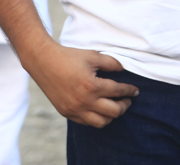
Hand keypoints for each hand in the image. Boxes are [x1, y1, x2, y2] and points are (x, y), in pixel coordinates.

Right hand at [24, 42, 138, 127]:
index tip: (136, 90)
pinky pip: (87, 122)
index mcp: (92, 86)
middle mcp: (85, 101)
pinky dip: (97, 118)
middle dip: (125, 105)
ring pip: (102, 122)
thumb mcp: (92, 55)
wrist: (43, 61)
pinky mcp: (67, 113)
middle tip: (127, 100)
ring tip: (115, 106)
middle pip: (114, 112)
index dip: (130, 91)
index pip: (118, 92)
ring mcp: (75, 109)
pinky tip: (99, 109)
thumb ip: (111, 63)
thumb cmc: (68, 56)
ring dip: (112, 115)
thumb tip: (124, 69)